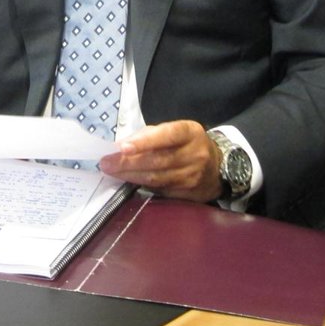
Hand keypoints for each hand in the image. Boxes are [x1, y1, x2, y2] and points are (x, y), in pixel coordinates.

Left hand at [99, 120, 221, 203]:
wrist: (217, 168)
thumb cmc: (188, 144)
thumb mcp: (176, 131)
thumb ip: (151, 135)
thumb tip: (123, 146)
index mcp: (191, 132)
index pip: (168, 135)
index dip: (145, 141)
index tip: (123, 147)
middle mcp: (194, 154)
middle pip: (158, 160)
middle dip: (129, 162)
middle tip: (107, 163)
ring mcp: (192, 176)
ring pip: (156, 178)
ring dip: (130, 175)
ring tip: (112, 171)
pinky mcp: (188, 194)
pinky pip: (160, 190)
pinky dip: (141, 185)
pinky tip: (128, 181)